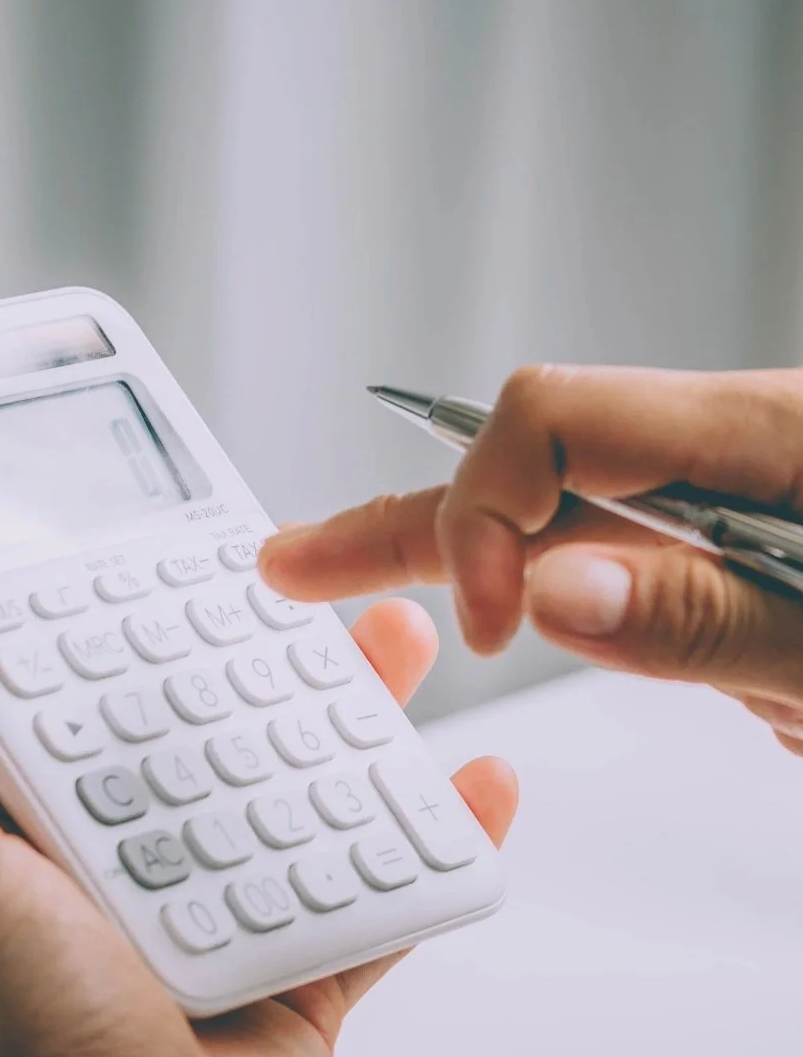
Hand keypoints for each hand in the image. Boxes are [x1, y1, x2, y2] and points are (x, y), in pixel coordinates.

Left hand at [0, 559, 516, 1056]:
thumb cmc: (27, 1052)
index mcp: (30, 833)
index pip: (77, 693)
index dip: (119, 617)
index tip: (167, 552)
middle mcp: (121, 866)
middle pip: (204, 726)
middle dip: (260, 653)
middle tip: (308, 591)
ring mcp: (217, 917)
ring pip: (298, 788)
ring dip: (355, 719)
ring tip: (397, 650)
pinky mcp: (296, 968)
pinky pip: (378, 887)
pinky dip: (431, 836)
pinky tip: (468, 786)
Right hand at [261, 365, 802, 753]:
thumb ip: (702, 616)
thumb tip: (550, 590)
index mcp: (765, 434)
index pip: (552, 422)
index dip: (477, 517)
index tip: (485, 634)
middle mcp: (732, 455)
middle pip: (528, 459)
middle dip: (408, 518)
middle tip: (300, 564)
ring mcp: (729, 504)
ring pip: (558, 509)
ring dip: (451, 547)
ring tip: (344, 570)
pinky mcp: (727, 556)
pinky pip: (607, 551)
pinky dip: (528, 578)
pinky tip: (485, 598)